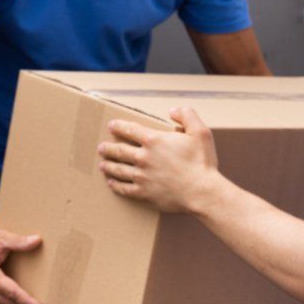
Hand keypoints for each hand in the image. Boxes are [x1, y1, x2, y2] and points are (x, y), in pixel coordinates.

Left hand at [99, 106, 221, 213]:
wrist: (202, 192)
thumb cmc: (202, 163)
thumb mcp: (201, 132)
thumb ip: (187, 115)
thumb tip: (173, 110)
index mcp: (154, 140)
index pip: (130, 129)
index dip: (118, 126)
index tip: (111, 126)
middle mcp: (143, 157)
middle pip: (119, 150)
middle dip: (108, 148)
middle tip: (101, 147)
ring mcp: (141, 176)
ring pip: (118, 169)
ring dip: (108, 166)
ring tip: (102, 165)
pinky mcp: (143, 193)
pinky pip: (124, 188)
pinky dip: (115, 185)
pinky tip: (111, 183)